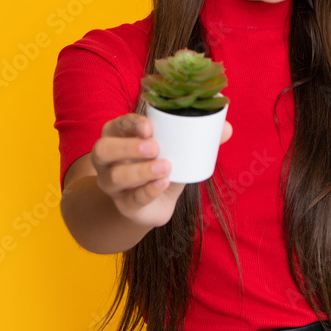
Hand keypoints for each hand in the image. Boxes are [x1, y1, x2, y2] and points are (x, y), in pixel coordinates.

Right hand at [91, 113, 232, 228]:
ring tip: (165, 167)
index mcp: (118, 137)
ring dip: (140, 171)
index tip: (150, 126)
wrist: (155, 205)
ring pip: (114, 177)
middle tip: (155, 146)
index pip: (116, 125)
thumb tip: (227, 128)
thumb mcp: (178, 150)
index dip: (130, 123)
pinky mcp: (124, 206)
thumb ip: (200, 138)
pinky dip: (148, 191)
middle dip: (127, 146)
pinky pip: (131, 200)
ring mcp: (111, 185)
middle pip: (103, 149)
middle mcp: (107, 161)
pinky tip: (163, 184)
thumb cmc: (162, 166)